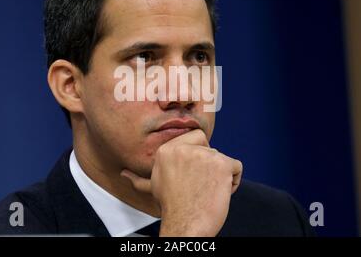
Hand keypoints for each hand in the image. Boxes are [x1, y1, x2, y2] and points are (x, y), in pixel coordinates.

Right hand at [121, 129, 242, 236]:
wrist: (186, 224)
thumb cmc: (172, 206)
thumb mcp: (153, 187)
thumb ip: (139, 178)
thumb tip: (123, 174)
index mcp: (167, 150)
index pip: (196, 137)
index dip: (198, 156)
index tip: (193, 174)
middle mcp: (185, 148)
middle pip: (210, 149)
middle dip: (208, 167)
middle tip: (198, 186)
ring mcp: (204, 155)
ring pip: (223, 159)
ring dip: (220, 176)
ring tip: (207, 191)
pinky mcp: (222, 164)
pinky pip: (237, 167)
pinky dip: (234, 181)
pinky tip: (220, 193)